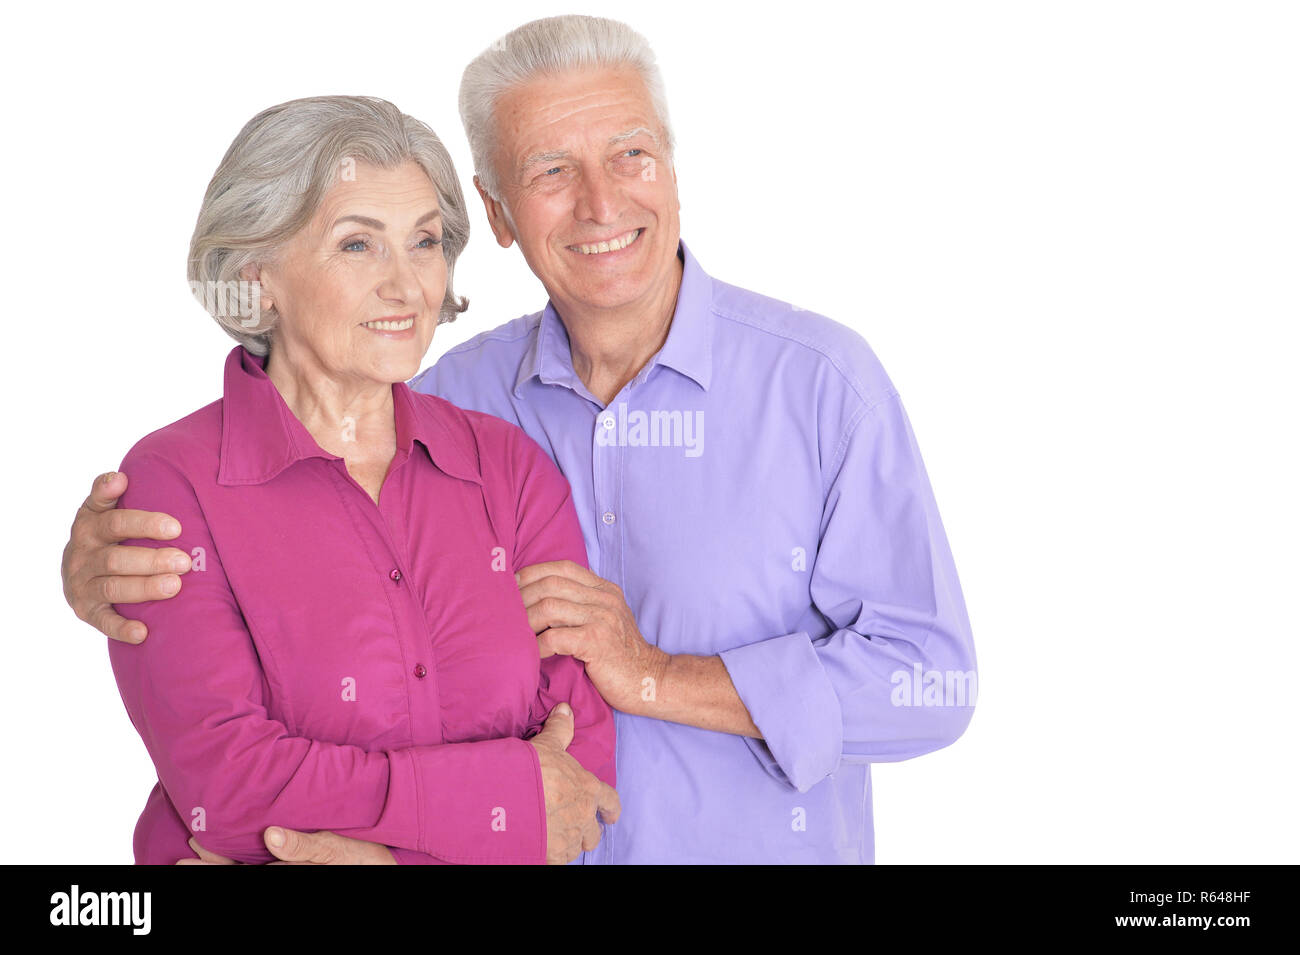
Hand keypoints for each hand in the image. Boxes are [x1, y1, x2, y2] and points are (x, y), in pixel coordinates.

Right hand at [61, 471, 190, 642]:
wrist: (75, 571)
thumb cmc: (103, 535)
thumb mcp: (99, 509)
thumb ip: (107, 492)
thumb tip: (119, 477)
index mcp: (88, 526)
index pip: (115, 522)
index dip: (144, 524)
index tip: (175, 527)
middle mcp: (82, 556)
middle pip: (117, 558)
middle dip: (153, 559)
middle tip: (185, 561)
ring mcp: (82, 585)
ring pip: (114, 587)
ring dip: (145, 588)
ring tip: (175, 585)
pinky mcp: (86, 611)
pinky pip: (103, 621)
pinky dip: (122, 628)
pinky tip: (143, 632)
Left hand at [177, 830, 395, 864]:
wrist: (389, 867)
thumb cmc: (367, 859)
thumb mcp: (339, 849)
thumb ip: (305, 845)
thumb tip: (270, 835)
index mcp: (287, 870)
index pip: (241, 871)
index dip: (215, 862)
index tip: (192, 847)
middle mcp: (282, 871)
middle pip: (238, 873)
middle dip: (209, 866)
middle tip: (180, 858)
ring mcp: (288, 870)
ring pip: (247, 870)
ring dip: (220, 865)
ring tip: (192, 854)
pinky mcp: (298, 866)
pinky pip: (265, 865)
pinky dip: (244, 860)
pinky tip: (236, 852)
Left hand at [517, 560, 667, 712]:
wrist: (649, 680)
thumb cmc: (619, 655)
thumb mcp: (606, 619)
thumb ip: (583, 604)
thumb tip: (542, 596)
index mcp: (605, 589)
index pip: (563, 567)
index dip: (533, 573)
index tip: (511, 585)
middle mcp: (605, 599)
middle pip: (551, 584)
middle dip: (522, 596)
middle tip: (503, 612)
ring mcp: (603, 618)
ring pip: (550, 607)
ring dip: (525, 621)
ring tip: (513, 634)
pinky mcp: (597, 642)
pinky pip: (555, 637)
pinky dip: (537, 645)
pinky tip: (531, 654)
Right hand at [528, 703, 619, 863]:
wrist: (507, 799)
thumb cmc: (531, 770)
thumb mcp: (548, 745)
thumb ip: (561, 729)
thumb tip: (566, 708)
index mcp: (588, 790)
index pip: (610, 801)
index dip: (611, 809)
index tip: (610, 816)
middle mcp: (583, 817)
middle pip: (593, 833)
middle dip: (587, 833)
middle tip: (578, 831)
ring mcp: (568, 839)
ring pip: (575, 848)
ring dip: (568, 843)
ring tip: (554, 837)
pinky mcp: (551, 857)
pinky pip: (558, 861)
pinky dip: (552, 855)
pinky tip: (541, 847)